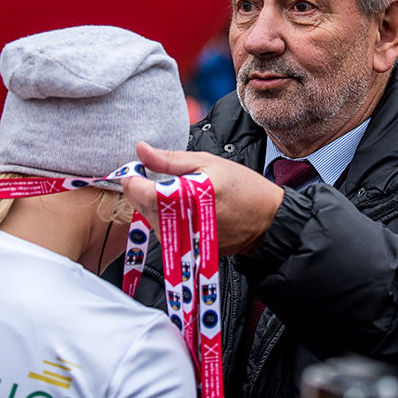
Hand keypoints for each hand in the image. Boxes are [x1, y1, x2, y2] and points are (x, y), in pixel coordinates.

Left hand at [122, 142, 283, 255]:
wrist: (266, 221)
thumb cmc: (242, 188)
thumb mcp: (207, 163)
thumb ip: (169, 159)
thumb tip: (140, 149)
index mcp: (185, 198)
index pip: (140, 192)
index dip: (131, 178)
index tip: (134, 168)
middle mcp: (180, 223)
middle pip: (141, 206)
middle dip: (141, 189)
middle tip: (156, 175)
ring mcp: (182, 239)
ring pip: (150, 219)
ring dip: (153, 203)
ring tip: (174, 190)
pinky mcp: (185, 248)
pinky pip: (163, 230)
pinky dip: (165, 216)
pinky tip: (181, 206)